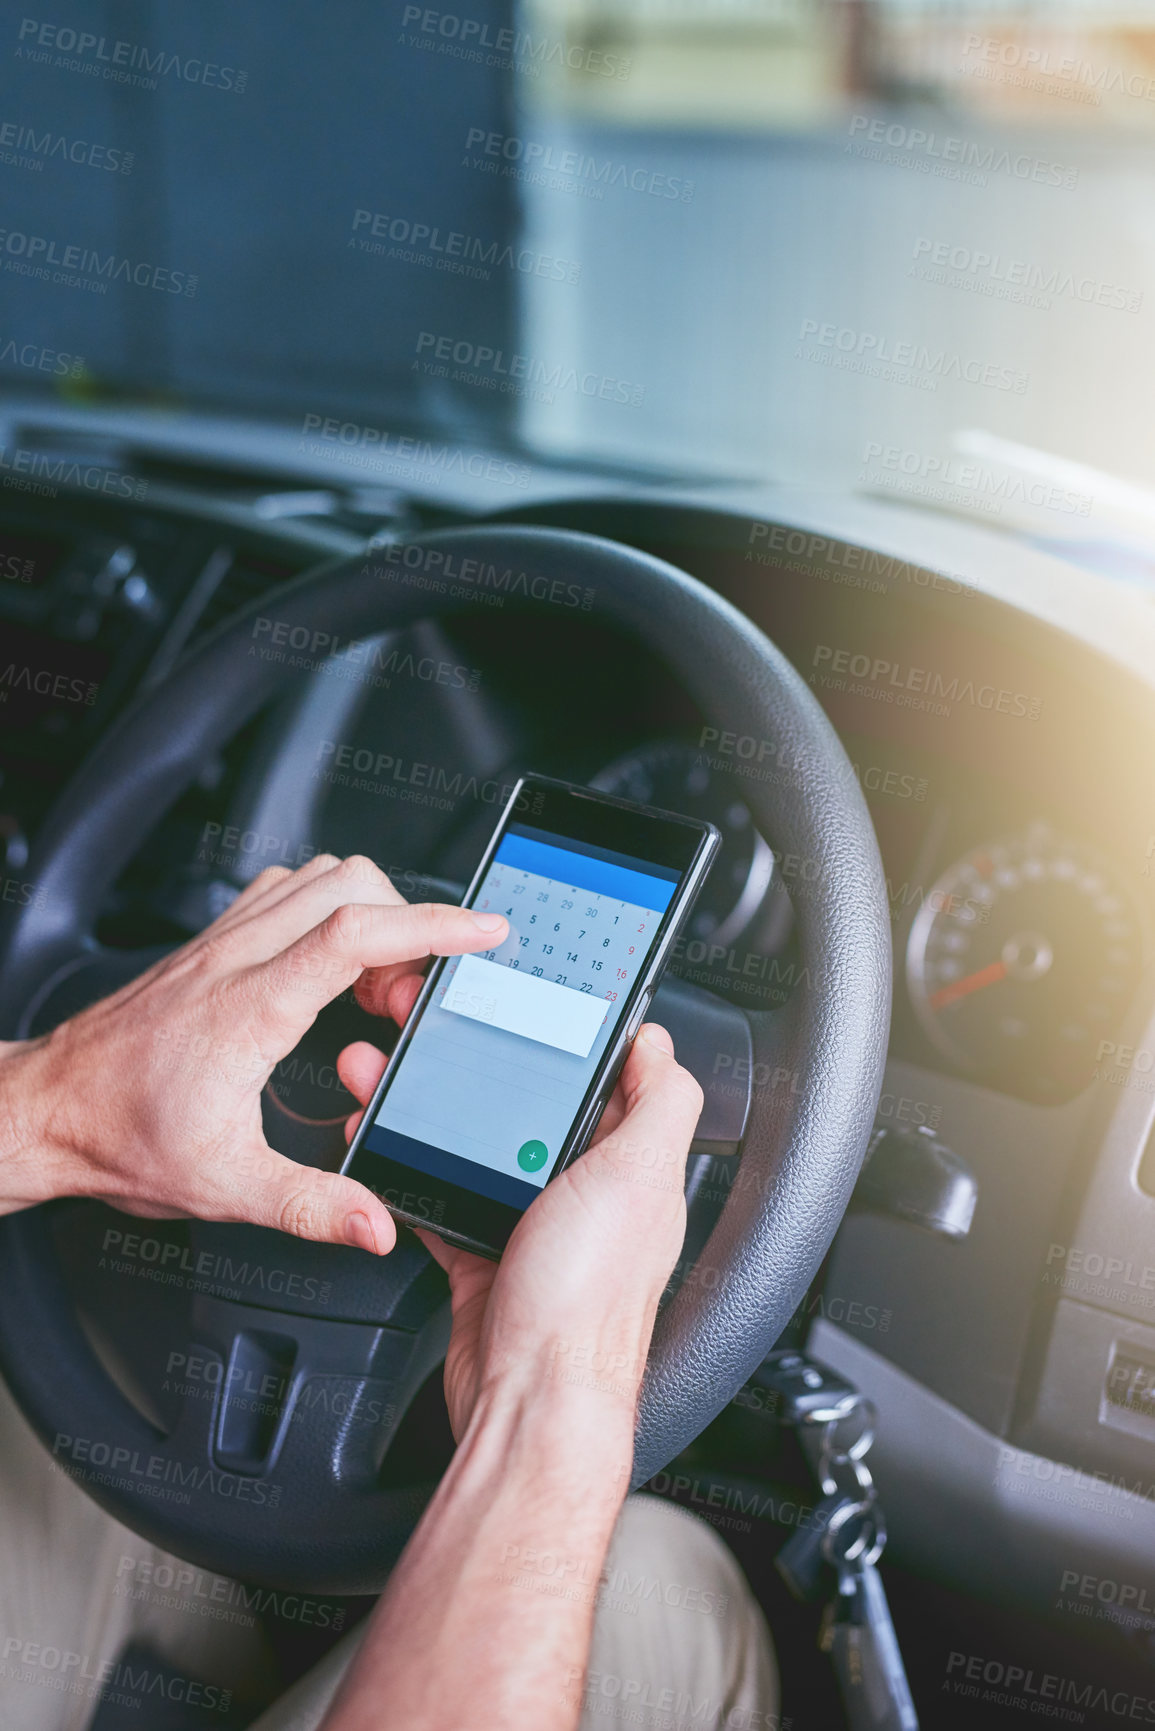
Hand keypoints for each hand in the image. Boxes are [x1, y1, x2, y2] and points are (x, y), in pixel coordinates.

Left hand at [0, 856, 505, 1252]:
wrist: (45, 1113)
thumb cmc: (117, 1139)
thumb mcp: (223, 1188)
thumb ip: (310, 1207)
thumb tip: (376, 1224)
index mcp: (250, 1009)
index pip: (357, 933)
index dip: (434, 925)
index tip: (484, 932)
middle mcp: (235, 958)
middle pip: (350, 886)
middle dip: (409, 926)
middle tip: (413, 996)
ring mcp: (220, 942)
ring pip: (318, 876)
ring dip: (370, 913)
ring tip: (377, 986)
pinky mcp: (209, 943)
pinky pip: (284, 891)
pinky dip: (329, 909)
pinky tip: (330, 965)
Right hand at [340, 991, 703, 1439]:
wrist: (529, 1403)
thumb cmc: (585, 1306)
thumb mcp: (639, 1178)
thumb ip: (661, 1102)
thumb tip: (660, 1041)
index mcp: (632, 1165)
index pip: (612, 1078)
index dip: (574, 1036)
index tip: (531, 1000)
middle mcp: (589, 1194)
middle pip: (534, 1106)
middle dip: (484, 1065)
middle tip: (439, 1031)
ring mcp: (535, 1226)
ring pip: (481, 1147)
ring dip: (437, 1112)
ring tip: (392, 1078)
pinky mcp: (487, 1256)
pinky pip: (446, 1198)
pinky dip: (415, 1174)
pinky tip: (388, 1147)